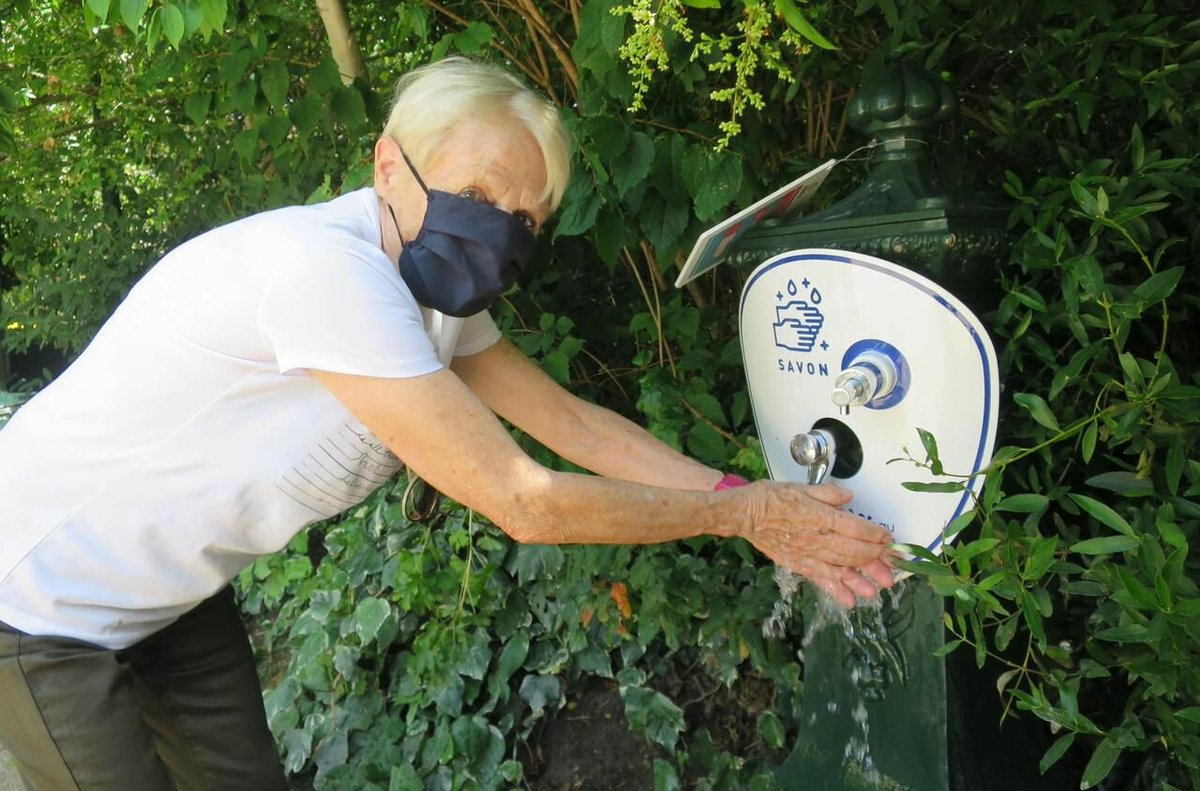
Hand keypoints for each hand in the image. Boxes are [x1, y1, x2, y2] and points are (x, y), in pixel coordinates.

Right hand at [736, 481, 893, 606]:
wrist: (746, 514)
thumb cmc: (772, 497)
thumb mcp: (803, 487)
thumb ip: (828, 494)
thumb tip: (849, 497)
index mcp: (822, 516)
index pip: (857, 528)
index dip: (875, 535)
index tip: (887, 539)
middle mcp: (818, 538)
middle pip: (854, 551)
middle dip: (876, 560)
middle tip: (891, 567)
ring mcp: (808, 553)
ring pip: (841, 568)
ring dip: (861, 579)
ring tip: (877, 589)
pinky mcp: (798, 564)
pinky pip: (821, 578)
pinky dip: (836, 590)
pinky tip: (849, 599)